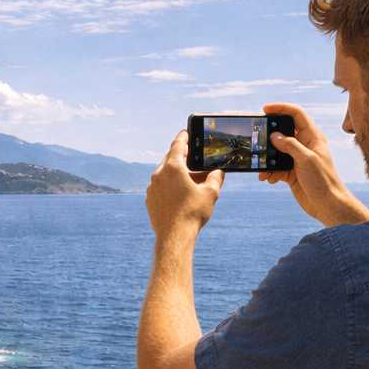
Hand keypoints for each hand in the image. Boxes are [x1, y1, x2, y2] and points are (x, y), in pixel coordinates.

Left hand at [147, 130, 223, 244]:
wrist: (174, 237)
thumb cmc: (193, 214)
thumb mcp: (210, 194)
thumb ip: (215, 179)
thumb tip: (218, 173)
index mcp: (173, 168)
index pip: (177, 145)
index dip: (184, 137)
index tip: (186, 132)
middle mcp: (159, 175)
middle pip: (170, 158)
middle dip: (182, 156)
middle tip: (192, 156)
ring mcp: (152, 188)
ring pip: (165, 174)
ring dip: (176, 173)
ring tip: (190, 178)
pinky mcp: (150, 199)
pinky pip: (160, 187)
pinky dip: (169, 185)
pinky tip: (180, 193)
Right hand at [257, 103, 368, 226]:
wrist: (327, 205)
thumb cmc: (324, 181)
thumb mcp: (307, 160)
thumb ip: (290, 145)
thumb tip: (274, 136)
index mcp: (312, 137)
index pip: (296, 115)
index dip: (281, 109)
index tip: (265, 110)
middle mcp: (304, 145)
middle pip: (283, 131)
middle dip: (269, 134)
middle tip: (257, 137)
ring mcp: (296, 159)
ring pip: (276, 151)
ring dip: (267, 157)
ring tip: (261, 163)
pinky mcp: (291, 172)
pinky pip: (275, 167)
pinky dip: (269, 172)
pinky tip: (268, 178)